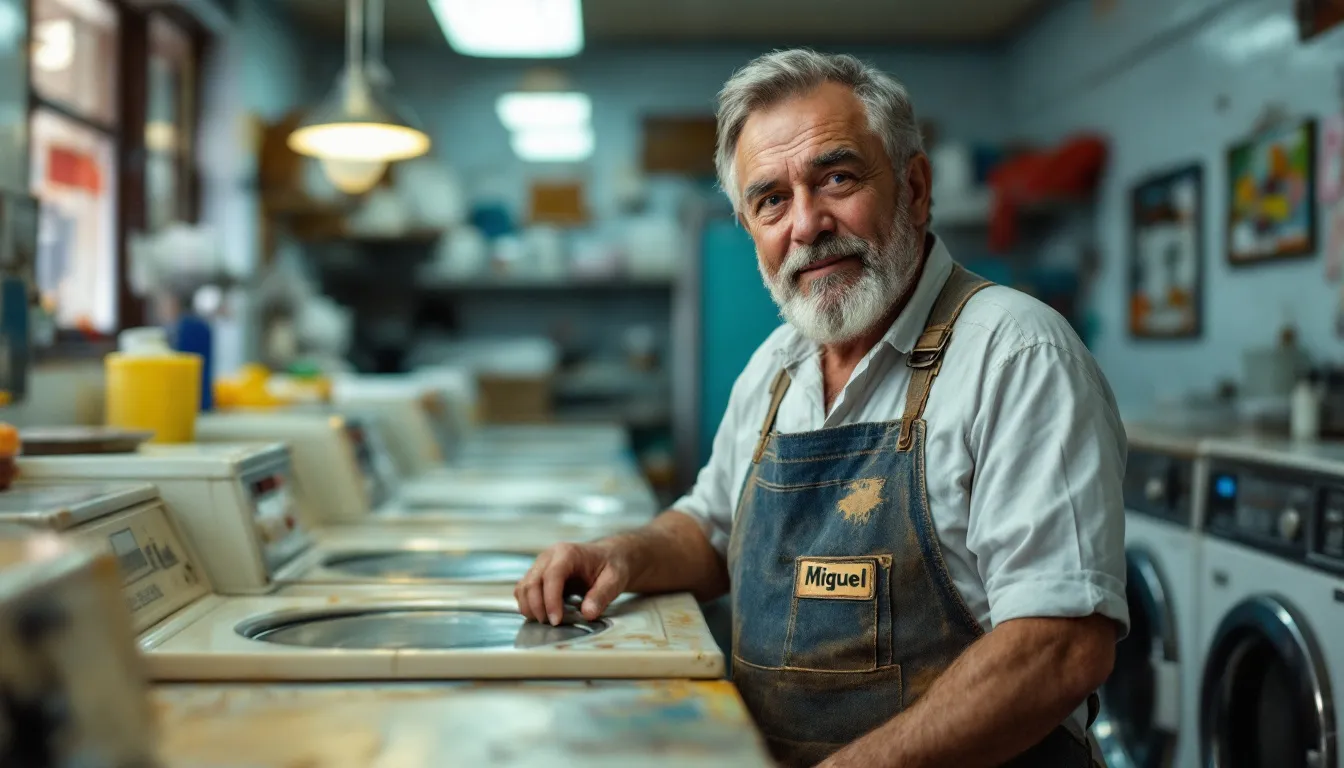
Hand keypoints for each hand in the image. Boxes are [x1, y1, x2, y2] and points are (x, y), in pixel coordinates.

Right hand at [514, 539, 638, 625]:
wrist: (607, 557)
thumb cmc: (610, 565)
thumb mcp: (614, 579)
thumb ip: (602, 595)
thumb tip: (587, 614)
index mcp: (567, 553)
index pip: (552, 576)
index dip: (551, 600)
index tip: (556, 621)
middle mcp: (549, 557)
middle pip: (532, 583)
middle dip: (538, 608)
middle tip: (553, 625)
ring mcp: (540, 565)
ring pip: (523, 588)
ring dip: (531, 608)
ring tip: (548, 621)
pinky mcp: (536, 575)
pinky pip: (523, 591)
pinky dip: (528, 605)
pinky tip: (543, 615)